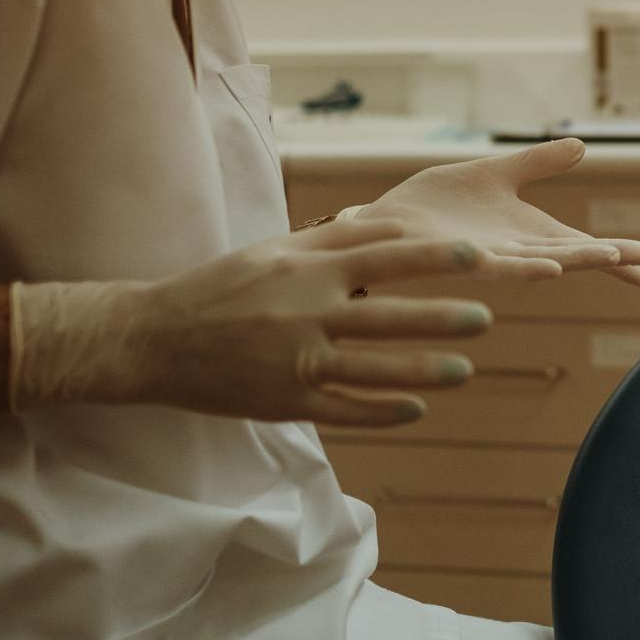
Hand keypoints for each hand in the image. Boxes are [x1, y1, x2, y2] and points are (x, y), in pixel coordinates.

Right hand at [11, 219, 514, 425]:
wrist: (153, 339)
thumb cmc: (218, 288)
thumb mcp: (272, 252)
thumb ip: (332, 242)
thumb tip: (390, 226)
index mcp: (306, 273)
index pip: (385, 259)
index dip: (435, 258)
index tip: (478, 256)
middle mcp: (307, 316)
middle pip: (390, 319)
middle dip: (444, 319)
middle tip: (486, 318)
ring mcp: (297, 363)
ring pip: (375, 370)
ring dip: (426, 371)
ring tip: (466, 369)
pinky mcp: (285, 402)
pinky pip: (345, 410)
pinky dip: (384, 412)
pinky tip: (417, 410)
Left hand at [352, 139, 639, 289]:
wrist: (386, 221)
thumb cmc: (437, 204)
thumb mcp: (497, 174)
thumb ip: (538, 163)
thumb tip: (582, 147)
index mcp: (528, 232)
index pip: (581, 244)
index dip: (616, 255)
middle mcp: (516, 250)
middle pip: (572, 255)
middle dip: (608, 259)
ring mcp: (491, 257)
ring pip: (542, 262)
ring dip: (575, 261)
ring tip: (609, 258)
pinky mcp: (462, 258)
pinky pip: (499, 266)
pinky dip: (526, 269)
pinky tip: (550, 269)